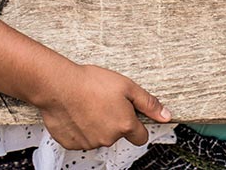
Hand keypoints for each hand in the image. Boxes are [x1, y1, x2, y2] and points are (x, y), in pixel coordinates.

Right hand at [39, 63, 171, 149]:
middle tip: (104, 101)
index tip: (130, 114)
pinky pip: (81, 138)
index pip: (141, 137)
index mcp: (124, 125)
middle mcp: (108, 138)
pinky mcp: (72, 144)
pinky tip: (77, 111)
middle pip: (118, 134)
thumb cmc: (90, 82)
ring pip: (99, 136)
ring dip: (97, 124)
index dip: (137, 125)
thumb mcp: (126, 85)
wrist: (59, 85)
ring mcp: (90, 143)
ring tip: (89, 104)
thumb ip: (148, 103)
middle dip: (114, 121)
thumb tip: (165, 115)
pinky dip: (81, 128)